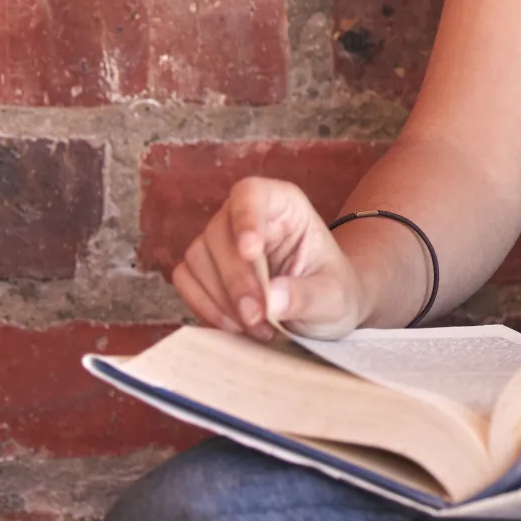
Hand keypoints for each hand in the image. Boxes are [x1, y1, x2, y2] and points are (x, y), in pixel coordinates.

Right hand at [170, 178, 366, 341]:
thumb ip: (306, 296)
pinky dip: (204, 306)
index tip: (251, 252)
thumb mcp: (334, 297)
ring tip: (256, 326)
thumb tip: (271, 300)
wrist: (321, 310)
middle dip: (236, 280)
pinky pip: (186, 280)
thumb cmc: (333, 293)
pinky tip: (234, 326)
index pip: (252, 194)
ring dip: (221, 298)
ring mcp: (221, 240)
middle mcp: (246, 215)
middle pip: (220, 234)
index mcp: (285, 206)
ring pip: (198, 258)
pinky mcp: (204, 268)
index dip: (246, 218)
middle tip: (257, 316)